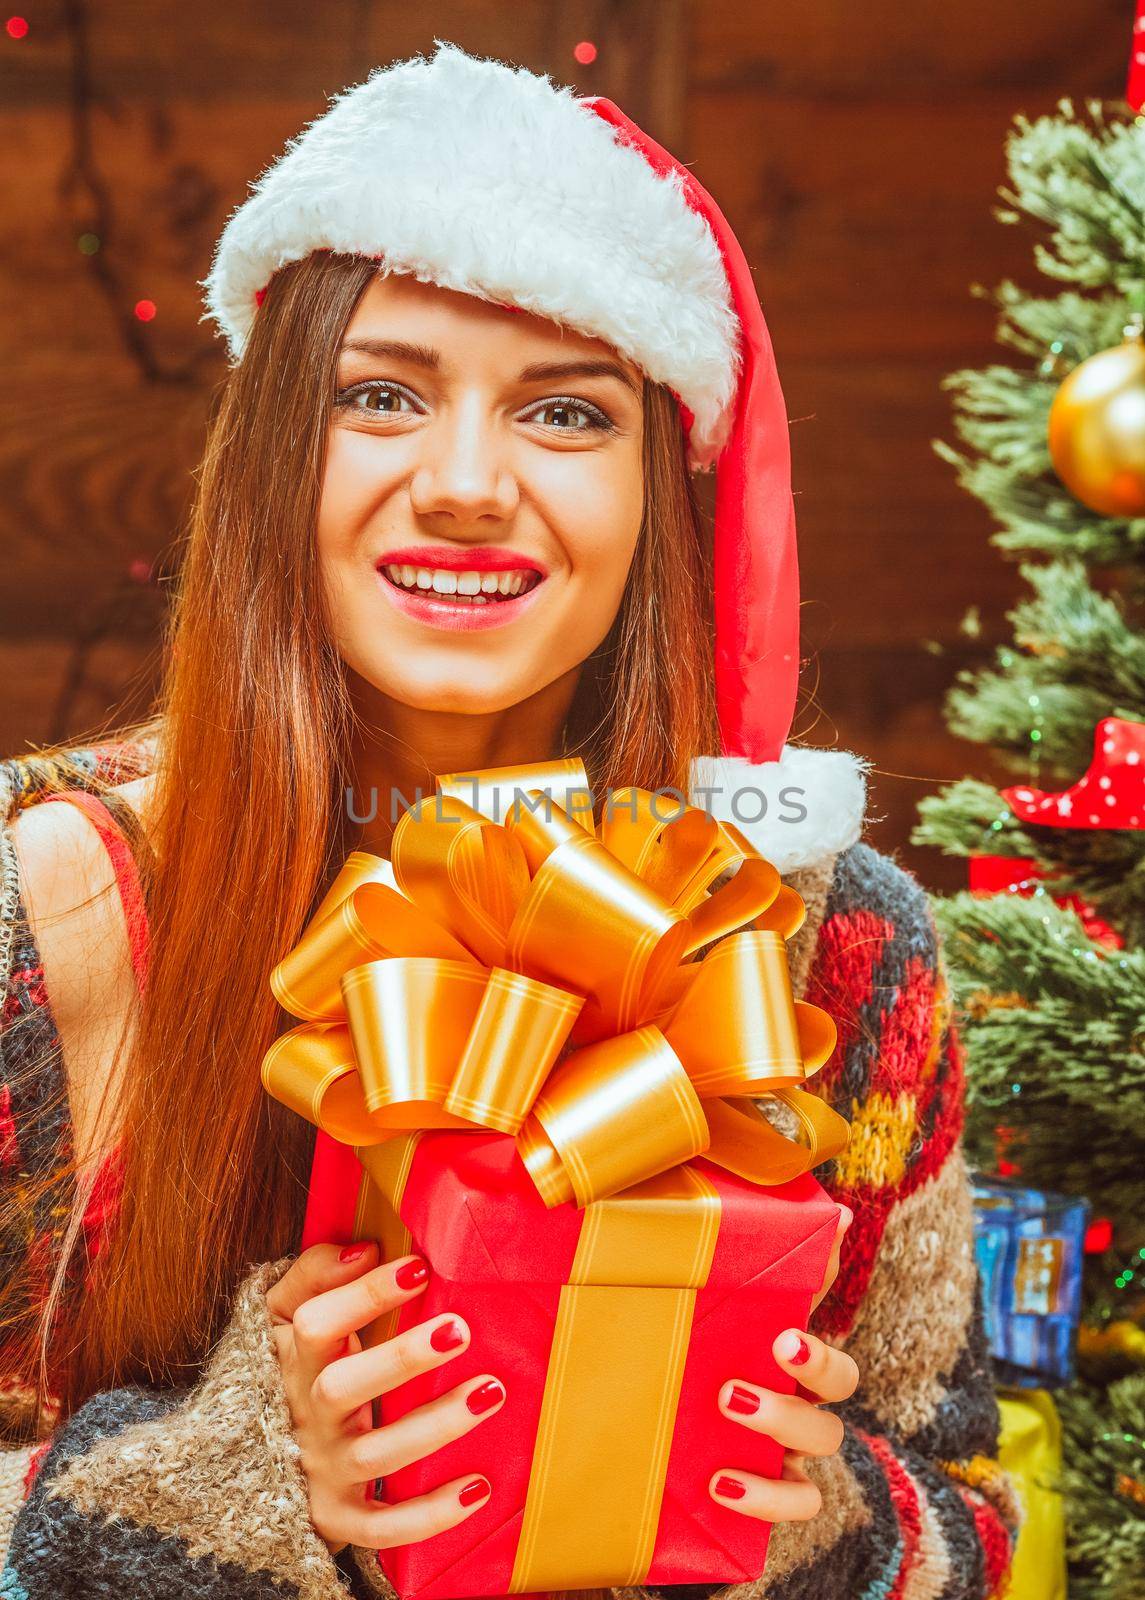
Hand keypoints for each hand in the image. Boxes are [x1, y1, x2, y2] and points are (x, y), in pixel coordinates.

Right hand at [267, 1241, 506, 1556]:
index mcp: (292, 1362)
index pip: (317, 1326)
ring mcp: (322, 1471)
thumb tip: (363, 1248)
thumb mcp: (282, 1317)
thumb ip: (314, 1274)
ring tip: (490, 1392)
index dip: (364, 1296)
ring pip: (375, 1456)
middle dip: (402, 1359)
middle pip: (343, 1389)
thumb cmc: (291, 1369)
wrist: (248, 1461)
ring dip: (434, 1426)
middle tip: (461, 1330)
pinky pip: (382, 1526)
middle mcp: (305, 1417)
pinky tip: (479, 1487)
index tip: (419, 1267)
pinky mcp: (339, 1519)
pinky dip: (429, 1514)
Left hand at [709, 1204, 857, 1522]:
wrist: (636, 1425)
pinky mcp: (771, 1485)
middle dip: (815, 1366)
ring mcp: (789, 1440)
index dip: (823, 1307)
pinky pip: (801, 1502)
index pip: (823, 1304)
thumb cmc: (679, 1343)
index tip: (784, 1322)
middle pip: (840, 1382)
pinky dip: (770, 1498)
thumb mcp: (703, 1301)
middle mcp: (798, 1387)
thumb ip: (750, 1253)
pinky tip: (722, 1484)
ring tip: (729, 1405)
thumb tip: (828, 1208)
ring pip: (826, 1438)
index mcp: (782, 1336)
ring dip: (786, 1424)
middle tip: (769, 1353)